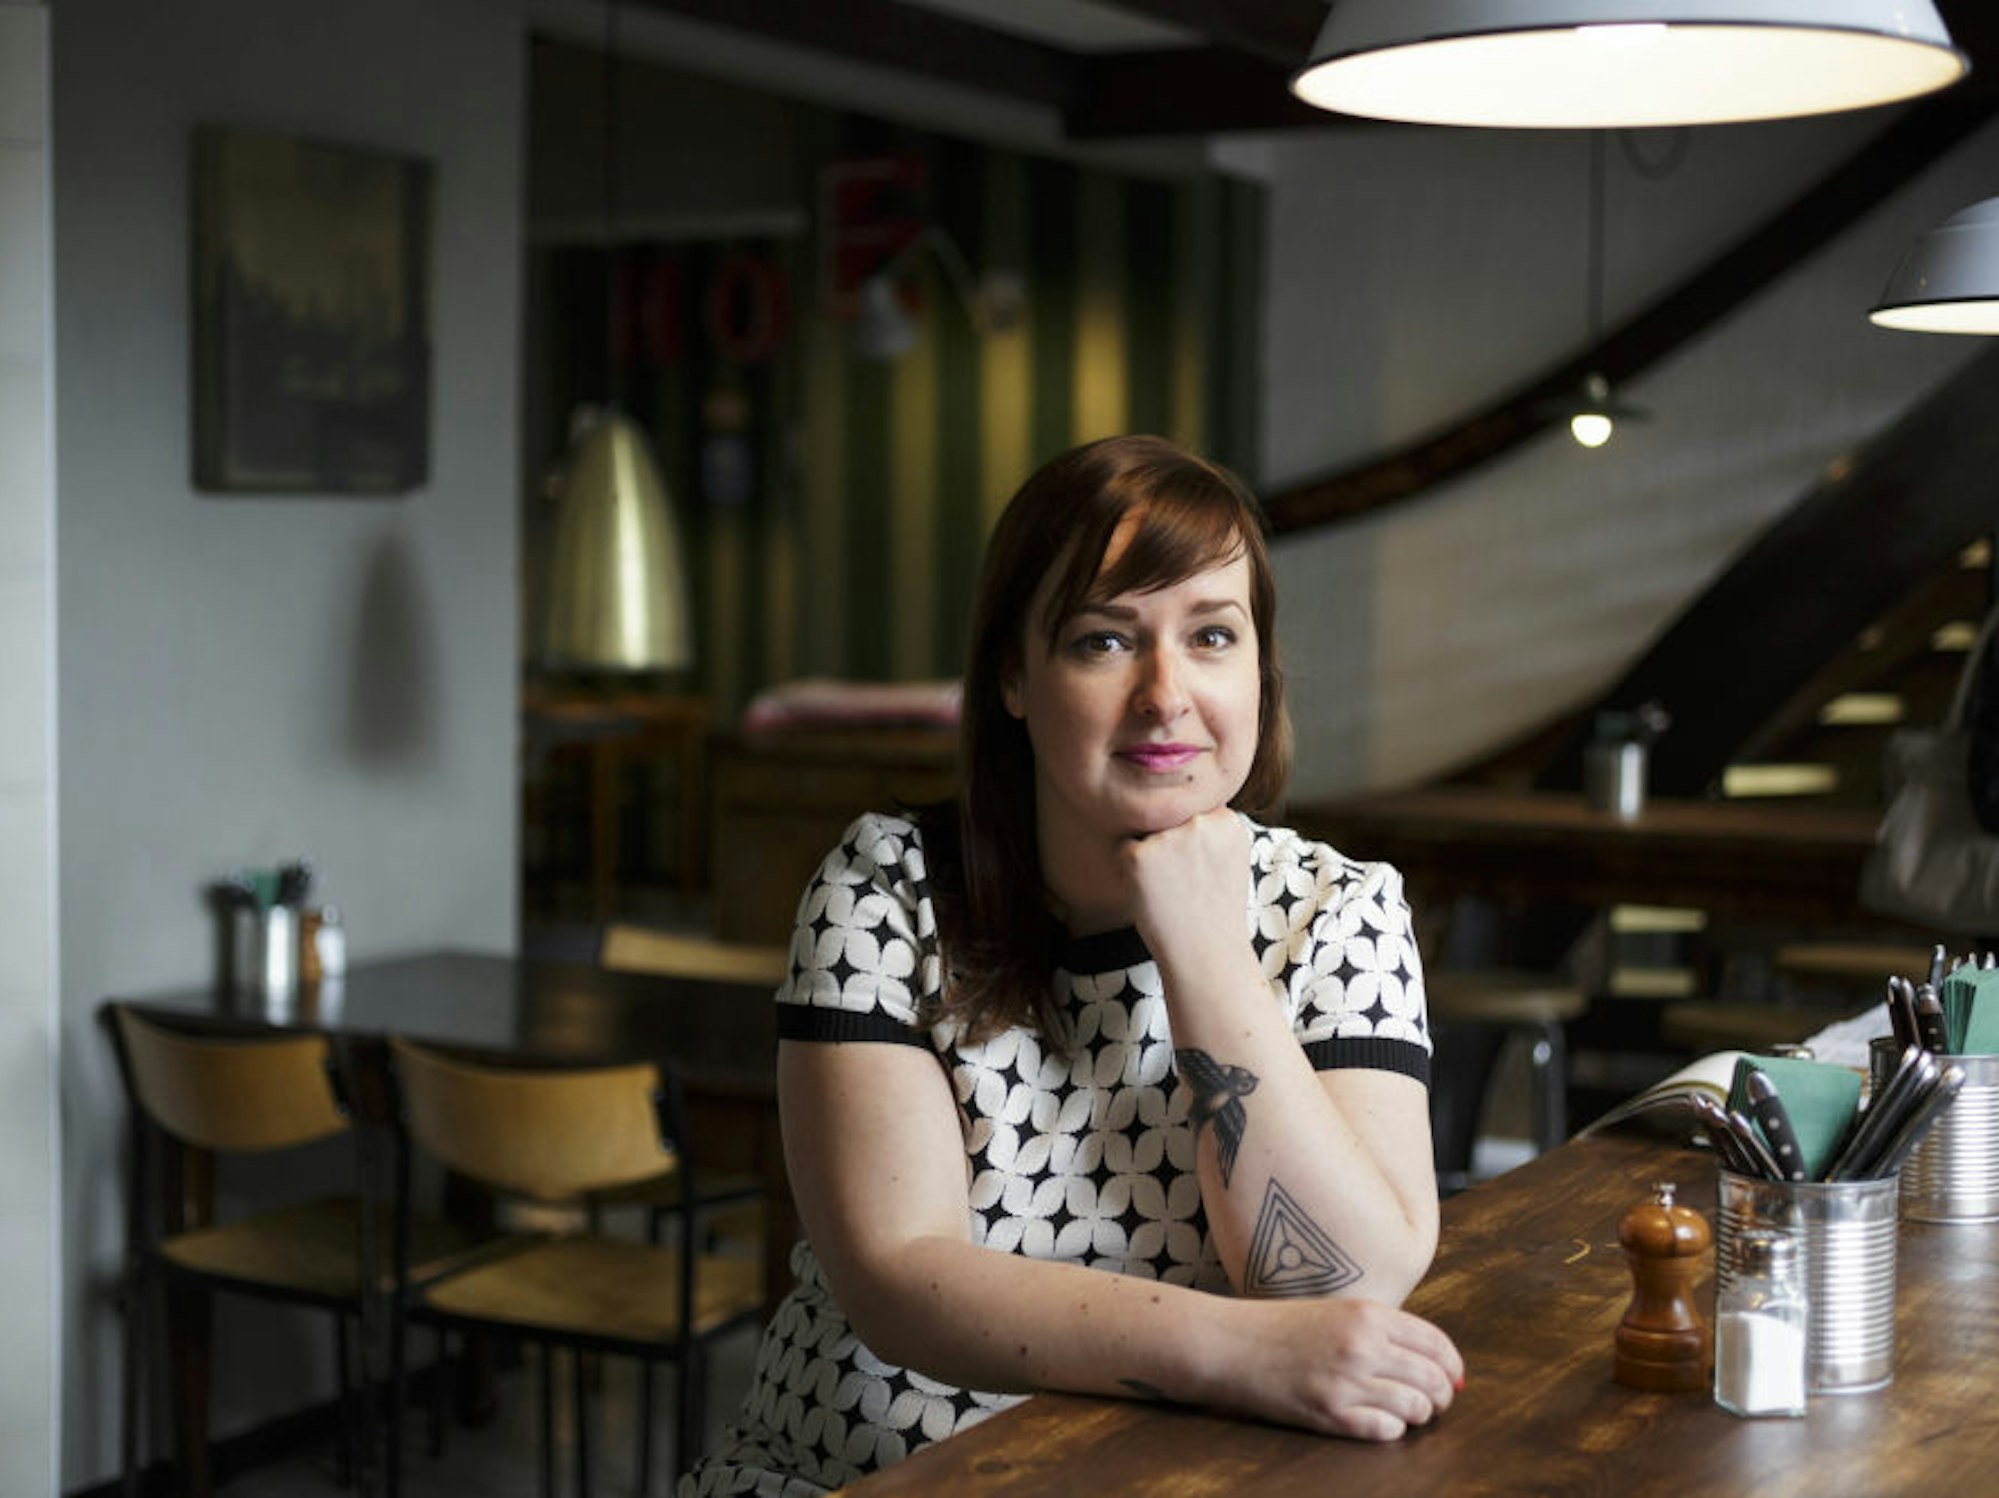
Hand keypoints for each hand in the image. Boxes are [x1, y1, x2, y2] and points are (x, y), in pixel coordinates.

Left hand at [1119, 807, 1252, 965]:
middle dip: (1170, 846)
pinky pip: (1124, 851)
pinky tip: (1153, 895)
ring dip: (1149, 857)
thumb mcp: (1230, 859)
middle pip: (1167, 819)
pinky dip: (1129, 872)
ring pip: (1144, 833)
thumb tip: (1179, 801)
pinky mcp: (1139, 855)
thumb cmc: (1214, 911)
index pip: (1192, 812)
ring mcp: (1169, 837)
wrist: (1205, 954)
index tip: (1201, 872)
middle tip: (1186, 884)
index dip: (1190, 842)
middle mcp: (1200, 822)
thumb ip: (1212, 828)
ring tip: (1172, 890)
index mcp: (1227, 820)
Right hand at [1217, 1297, 1463, 1441]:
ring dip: (1417, 1415)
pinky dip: (1391, 1430)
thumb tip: (1433, 1363)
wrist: (1228, 1343)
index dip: (1452, 1365)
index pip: (1436, 1342)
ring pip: (1416, 1407)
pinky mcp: (1330, 1413)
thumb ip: (1380, 1331)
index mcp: (1368, 1314)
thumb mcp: (1335, 1311)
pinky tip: (1378, 1422)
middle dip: (1442, 1396)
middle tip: (1434, 1403)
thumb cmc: (1279, 1327)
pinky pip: (1385, 1430)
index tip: (1453, 1378)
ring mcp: (1347, 1381)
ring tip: (1404, 1412)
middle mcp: (1364, 1345)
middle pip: (1433, 1378)